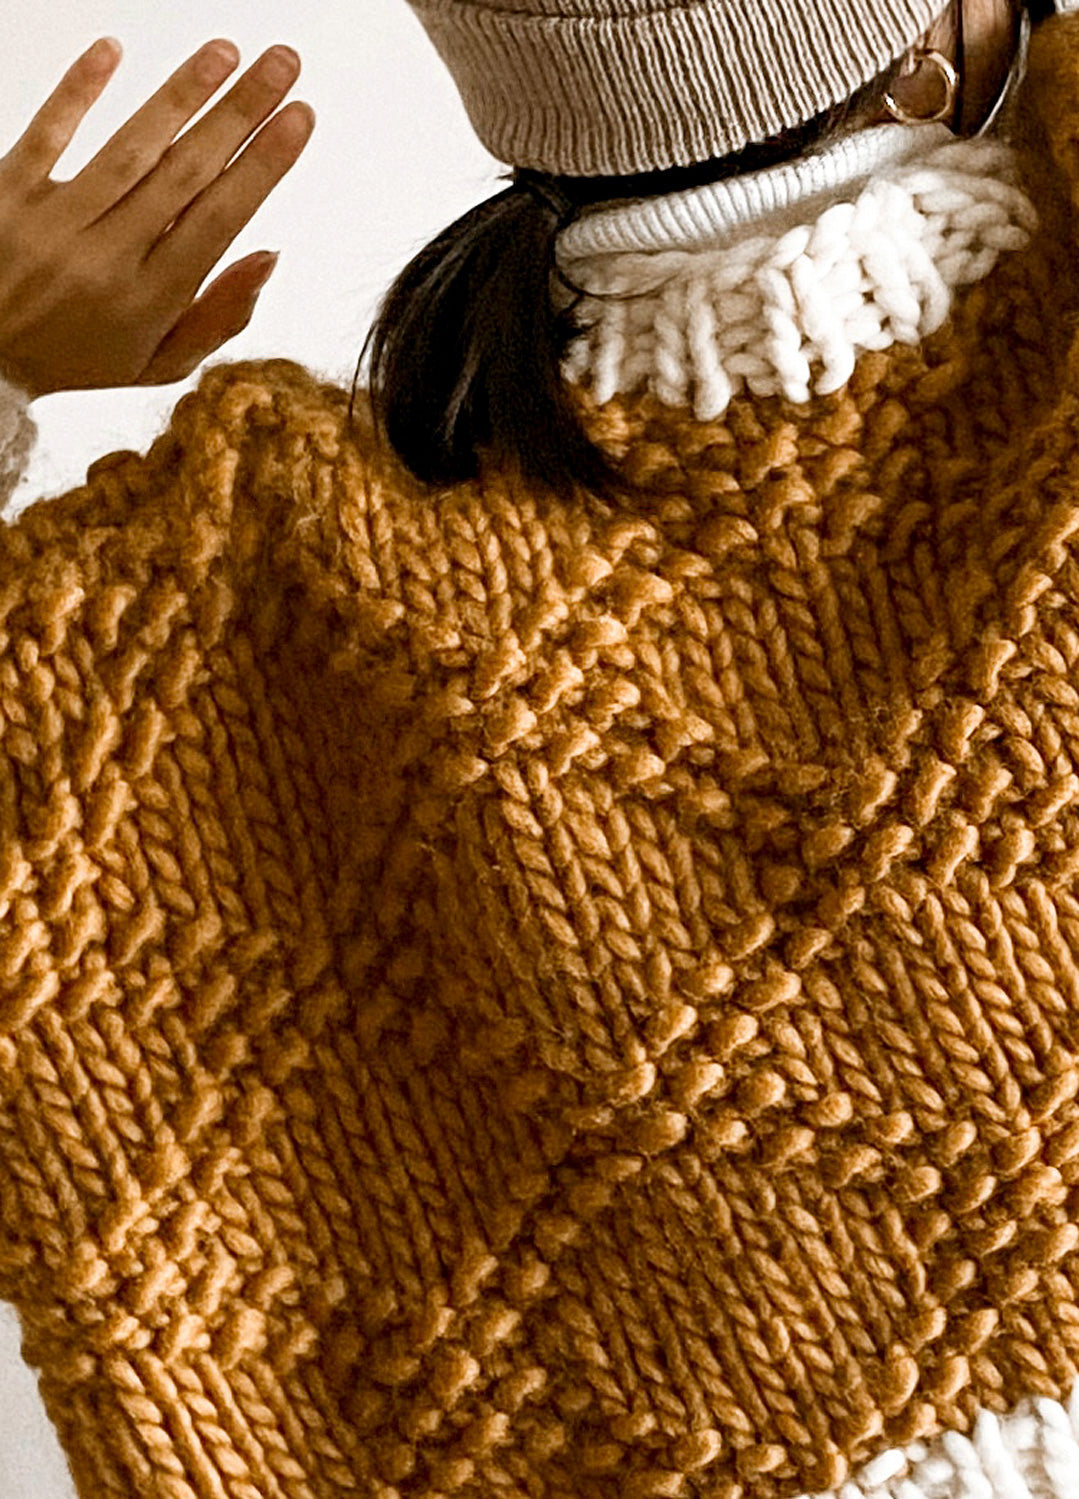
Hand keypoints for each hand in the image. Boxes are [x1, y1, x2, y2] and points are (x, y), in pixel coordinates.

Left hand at [0, 36, 315, 398]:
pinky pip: (48, 134)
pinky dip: (79, 90)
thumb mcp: (159, 362)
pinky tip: (112, 50)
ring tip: (225, 52)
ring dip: (182, 94)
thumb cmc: (77, 356)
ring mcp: (54, 224)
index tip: (299, 120)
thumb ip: (218, 316)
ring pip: (130, 149)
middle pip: (186, 174)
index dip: (263, 166)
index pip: (219, 220)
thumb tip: (269, 256)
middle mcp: (106, 258)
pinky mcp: (7, 194)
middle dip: (240, 114)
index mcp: (149, 300)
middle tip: (282, 65)